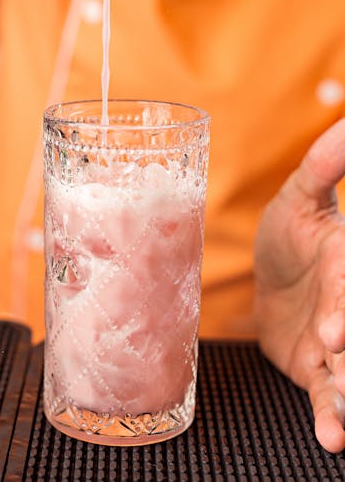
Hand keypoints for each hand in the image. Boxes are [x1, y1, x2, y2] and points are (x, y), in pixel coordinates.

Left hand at [254, 118, 344, 453]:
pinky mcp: (316, 369)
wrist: (268, 278)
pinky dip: (332, 416)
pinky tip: (333, 438)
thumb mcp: (299, 197)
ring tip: (343, 418)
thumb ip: (322, 167)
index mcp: (344, 260)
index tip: (336, 330)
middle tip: (338, 362)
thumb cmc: (289, 233)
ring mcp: (334, 341)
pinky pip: (326, 394)